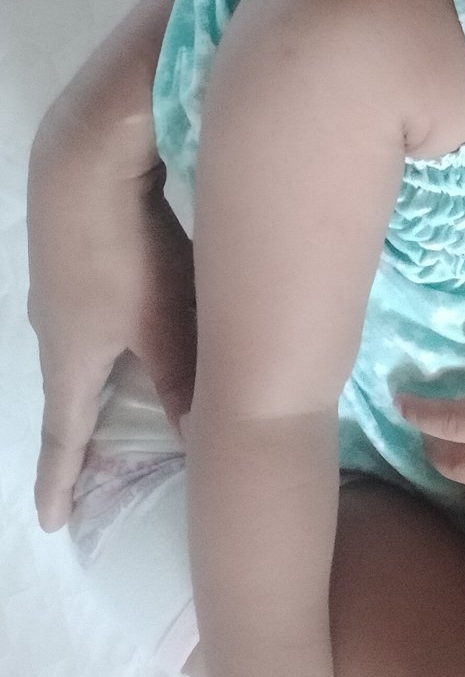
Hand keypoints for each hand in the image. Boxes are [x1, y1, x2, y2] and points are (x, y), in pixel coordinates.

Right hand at [28, 148, 195, 531]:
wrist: (87, 153)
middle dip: (85, 429)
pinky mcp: (72, 248)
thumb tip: (202, 436)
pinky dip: (114, 330)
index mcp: (71, 358)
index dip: (61, 480)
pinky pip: (95, 307)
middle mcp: (54, 327)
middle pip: (72, 392)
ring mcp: (59, 285)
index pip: (65, 435)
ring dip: (103, 375)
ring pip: (85, 346)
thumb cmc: (125, 246)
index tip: (50, 522)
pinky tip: (135, 318)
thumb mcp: (162, 321)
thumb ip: (185, 378)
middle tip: (96, 463)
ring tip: (122, 395)